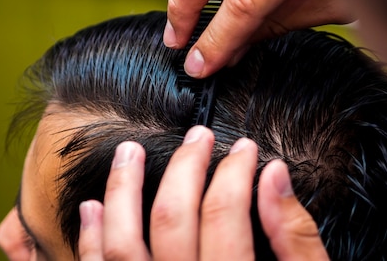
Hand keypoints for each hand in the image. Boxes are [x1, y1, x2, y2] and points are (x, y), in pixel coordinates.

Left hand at [78, 127, 329, 259]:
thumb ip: (296, 241)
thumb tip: (276, 175)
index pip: (225, 215)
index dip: (235, 172)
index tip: (247, 149)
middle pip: (171, 220)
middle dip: (186, 168)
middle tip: (200, 136)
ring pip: (121, 249)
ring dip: (120, 193)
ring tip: (128, 152)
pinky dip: (90, 244)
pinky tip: (92, 209)